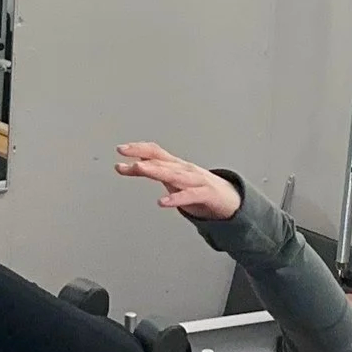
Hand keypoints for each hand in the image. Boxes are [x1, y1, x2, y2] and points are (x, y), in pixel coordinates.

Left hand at [116, 142, 239, 219]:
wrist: (230, 199)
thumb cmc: (200, 188)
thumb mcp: (174, 180)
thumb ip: (155, 172)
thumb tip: (132, 165)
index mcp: (176, 165)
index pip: (155, 152)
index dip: (138, 149)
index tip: (121, 149)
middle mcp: (184, 169)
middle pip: (161, 160)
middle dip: (141, 156)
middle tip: (124, 153)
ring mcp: (196, 180)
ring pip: (173, 174)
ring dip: (155, 170)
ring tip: (139, 168)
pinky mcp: (205, 195)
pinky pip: (188, 196)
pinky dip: (175, 198)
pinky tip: (162, 202)